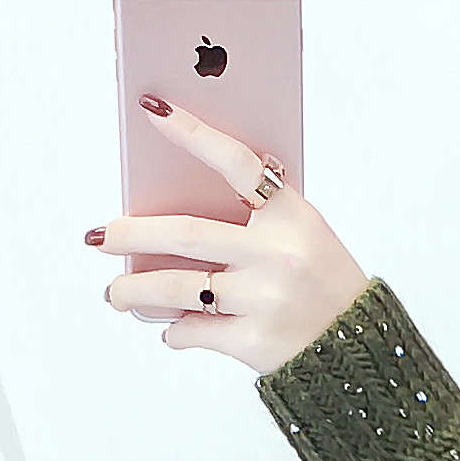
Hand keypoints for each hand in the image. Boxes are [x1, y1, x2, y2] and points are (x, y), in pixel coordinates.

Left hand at [85, 96, 371, 378]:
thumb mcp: (304, 237)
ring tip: (115, 292)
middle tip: (100, 235)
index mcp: (294, 218)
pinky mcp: (254, 342)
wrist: (359, 351)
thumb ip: (255, 218)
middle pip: (184, 233)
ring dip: (134, 290)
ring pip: (176, 287)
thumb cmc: (323, 285)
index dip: (193, 132)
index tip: (153, 109)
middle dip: (130, 234)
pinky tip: (171, 327)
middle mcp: (278, 255)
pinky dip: (175, 330)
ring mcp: (265, 300)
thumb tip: (175, 207)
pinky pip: (195, 330)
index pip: (238, 162)